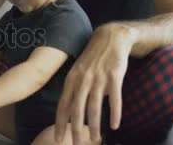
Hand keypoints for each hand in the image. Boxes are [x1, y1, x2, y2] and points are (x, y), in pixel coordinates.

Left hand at [54, 24, 135, 143]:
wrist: (111, 38)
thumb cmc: (94, 58)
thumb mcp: (80, 72)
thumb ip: (76, 90)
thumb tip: (73, 110)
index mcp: (72, 79)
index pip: (63, 104)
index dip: (60, 122)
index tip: (58, 137)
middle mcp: (83, 80)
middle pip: (77, 108)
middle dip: (75, 128)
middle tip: (76, 144)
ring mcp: (98, 78)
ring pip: (94, 106)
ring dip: (94, 124)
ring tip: (95, 138)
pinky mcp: (114, 76)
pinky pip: (114, 98)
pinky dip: (114, 112)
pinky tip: (115, 124)